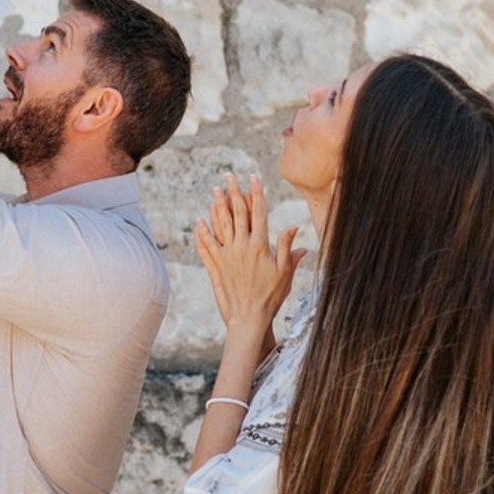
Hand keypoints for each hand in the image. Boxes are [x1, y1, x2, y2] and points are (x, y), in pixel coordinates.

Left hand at [194, 174, 304, 330]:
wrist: (250, 317)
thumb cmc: (272, 296)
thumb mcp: (285, 272)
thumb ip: (287, 248)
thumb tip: (294, 226)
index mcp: (260, 245)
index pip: (258, 212)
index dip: (256, 193)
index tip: (253, 178)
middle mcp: (241, 246)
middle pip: (237, 213)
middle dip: (233, 192)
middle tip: (228, 177)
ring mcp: (227, 255)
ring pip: (221, 225)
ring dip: (217, 207)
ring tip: (214, 191)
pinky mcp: (217, 266)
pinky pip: (207, 245)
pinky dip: (203, 232)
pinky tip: (199, 221)